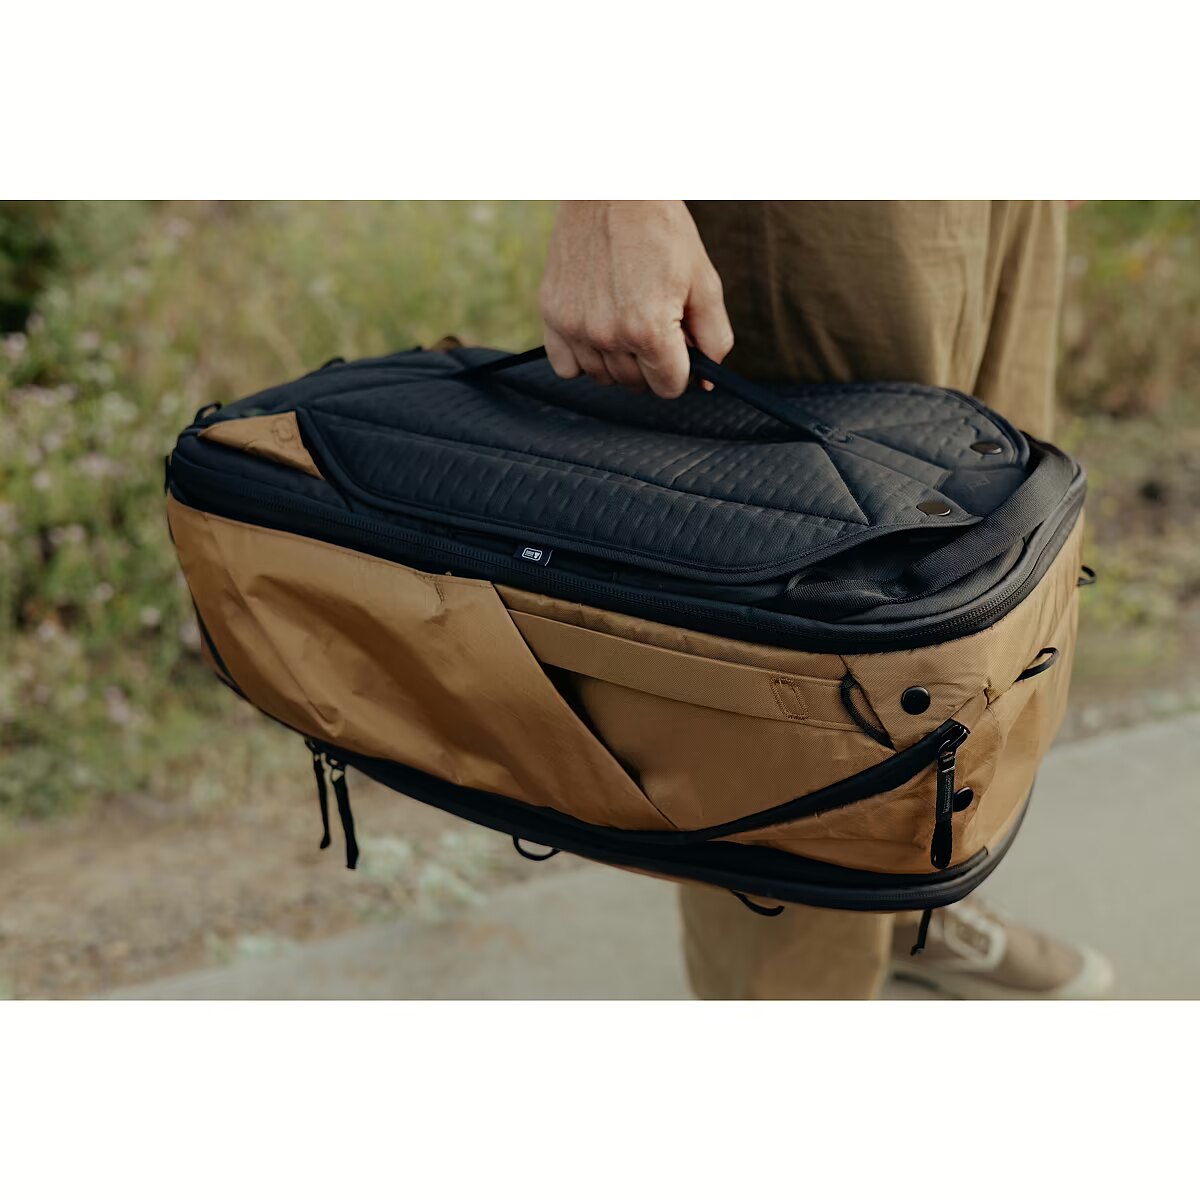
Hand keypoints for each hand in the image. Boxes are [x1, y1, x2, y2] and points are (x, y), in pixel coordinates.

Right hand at [539, 200, 733, 398]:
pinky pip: (566, 367)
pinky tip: (597, 328)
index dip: (680, 369)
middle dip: (651, 362)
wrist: (613, 187)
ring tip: (625, 317)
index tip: (678, 344)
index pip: (669, 387)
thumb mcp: (705, 282)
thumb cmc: (662, 230)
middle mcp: (608, 334)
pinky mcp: (552, 315)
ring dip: (618, 360)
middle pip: (636, 384)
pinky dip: (582, 357)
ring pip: (602, 377)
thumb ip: (713, 338)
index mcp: (649, 329)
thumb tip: (705, 383)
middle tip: (653, 320)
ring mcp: (576, 326)